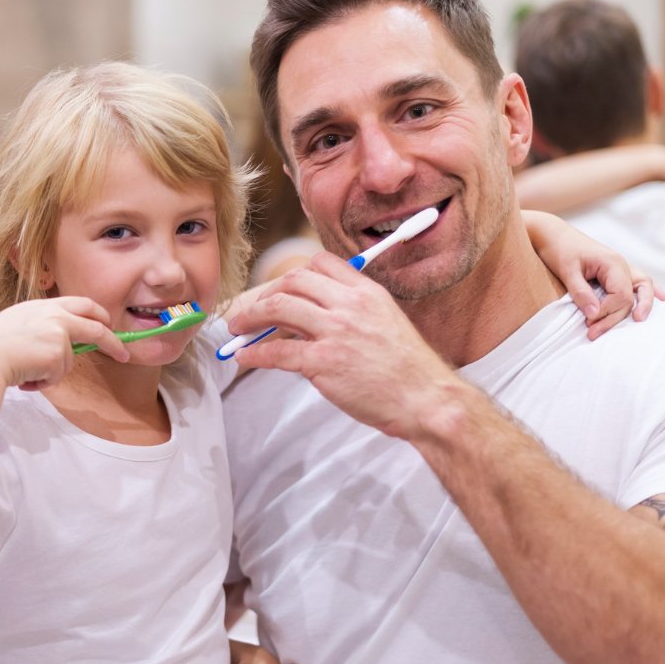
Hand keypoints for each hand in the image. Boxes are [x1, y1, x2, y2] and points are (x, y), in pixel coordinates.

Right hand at [0, 297, 127, 392]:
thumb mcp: (18, 326)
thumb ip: (42, 328)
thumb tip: (60, 345)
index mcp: (43, 306)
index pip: (80, 304)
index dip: (97, 315)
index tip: (106, 324)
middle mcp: (54, 314)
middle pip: (96, 326)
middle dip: (113, 340)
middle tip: (122, 352)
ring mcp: (58, 332)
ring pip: (69, 360)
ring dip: (51, 372)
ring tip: (26, 371)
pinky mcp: (58, 352)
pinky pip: (58, 375)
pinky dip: (44, 381)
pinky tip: (26, 376)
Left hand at [228, 255, 456, 438]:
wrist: (426, 399)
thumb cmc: (409, 370)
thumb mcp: (388, 323)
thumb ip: (356, 312)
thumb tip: (320, 315)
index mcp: (368, 292)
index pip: (322, 264)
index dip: (295, 275)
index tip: (281, 289)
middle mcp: (350, 305)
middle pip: (293, 282)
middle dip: (266, 294)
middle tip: (252, 310)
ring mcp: (335, 332)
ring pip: (278, 308)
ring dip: (251, 318)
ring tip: (238, 329)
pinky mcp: (323, 362)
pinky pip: (277, 352)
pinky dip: (254, 353)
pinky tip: (245, 357)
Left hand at [522, 210, 664, 338]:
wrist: (553, 234)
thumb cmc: (559, 250)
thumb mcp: (567, 272)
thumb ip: (581, 293)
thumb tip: (594, 314)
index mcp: (613, 263)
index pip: (621, 295)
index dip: (607, 311)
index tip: (587, 320)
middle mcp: (622, 265)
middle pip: (629, 298)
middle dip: (613, 318)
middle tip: (592, 334)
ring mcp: (622, 267)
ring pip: (640, 290)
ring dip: (635, 308)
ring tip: (637, 322)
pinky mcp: (615, 271)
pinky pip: (638, 281)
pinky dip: (648, 291)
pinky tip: (663, 298)